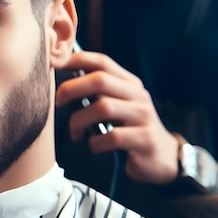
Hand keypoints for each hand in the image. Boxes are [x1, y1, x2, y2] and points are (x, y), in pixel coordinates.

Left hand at [56, 50, 179, 184]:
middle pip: (100, 80)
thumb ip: (99, 93)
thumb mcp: (119, 106)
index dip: (77, 60)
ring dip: (80, 120)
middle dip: (71, 88)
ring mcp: (143, 117)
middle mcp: (137, 95)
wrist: (163, 158)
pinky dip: (96, 143)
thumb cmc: (130, 129)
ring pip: (103, 107)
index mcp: (129, 84)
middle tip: (58, 102)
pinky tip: (93, 146)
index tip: (55, 65)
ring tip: (75, 133)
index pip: (102, 62)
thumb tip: (62, 79)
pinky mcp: (145, 139)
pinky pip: (113, 136)